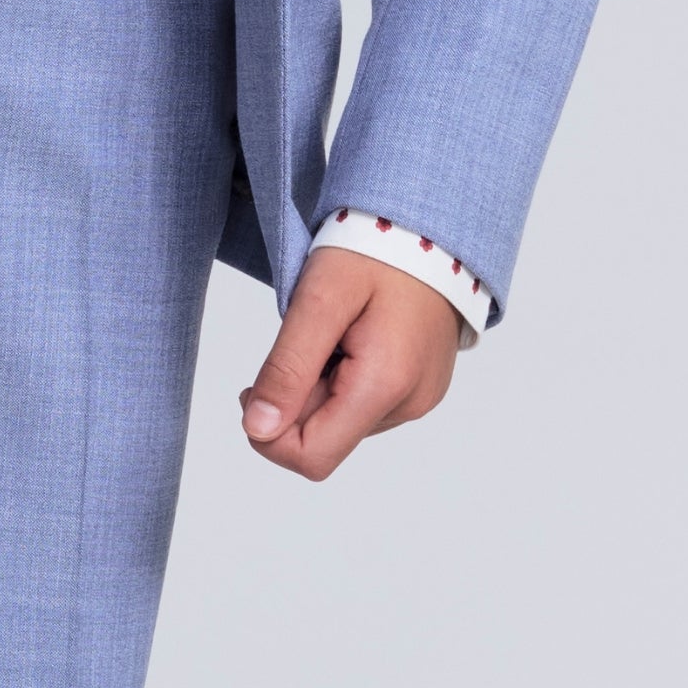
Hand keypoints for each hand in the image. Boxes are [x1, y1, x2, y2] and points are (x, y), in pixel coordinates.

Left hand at [238, 246, 457, 481]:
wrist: (432, 229)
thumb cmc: (376, 251)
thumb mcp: (318, 298)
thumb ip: (287, 367)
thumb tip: (257, 428)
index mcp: (386, 385)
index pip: (313, 457)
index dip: (270, 433)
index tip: (255, 386)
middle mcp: (409, 405)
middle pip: (324, 440)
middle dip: (294, 400)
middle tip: (297, 342)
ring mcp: (418, 400)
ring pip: (340, 423)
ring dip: (317, 388)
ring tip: (331, 333)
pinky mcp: (418, 390)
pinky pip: (363, 405)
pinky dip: (341, 380)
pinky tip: (349, 339)